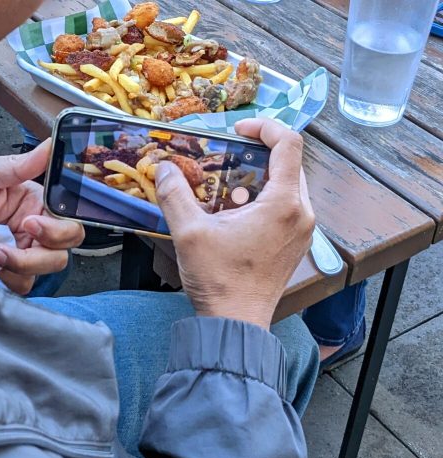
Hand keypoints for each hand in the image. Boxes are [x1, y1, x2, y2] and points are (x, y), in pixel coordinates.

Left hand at [0, 139, 84, 294]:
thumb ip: (19, 165)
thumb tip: (50, 145)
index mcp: (33, 204)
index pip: (67, 221)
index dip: (56, 228)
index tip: (28, 223)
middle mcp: (31, 230)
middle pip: (61, 252)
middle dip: (39, 254)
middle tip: (4, 244)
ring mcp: (18, 253)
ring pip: (41, 272)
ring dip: (17, 266)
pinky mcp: (3, 273)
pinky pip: (19, 284)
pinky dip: (5, 278)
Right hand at [155, 118, 314, 330]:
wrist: (236, 323)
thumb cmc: (219, 280)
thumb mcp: (189, 233)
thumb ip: (175, 195)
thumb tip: (164, 168)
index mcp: (283, 204)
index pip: (289, 144)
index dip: (265, 126)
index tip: (238, 129)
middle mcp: (302, 213)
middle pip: (291, 162)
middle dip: (260, 151)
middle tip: (229, 153)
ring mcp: (302, 230)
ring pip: (289, 184)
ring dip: (262, 175)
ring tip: (229, 182)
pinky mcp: (295, 243)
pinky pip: (287, 206)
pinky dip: (265, 196)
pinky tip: (237, 209)